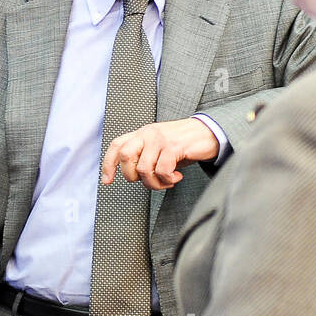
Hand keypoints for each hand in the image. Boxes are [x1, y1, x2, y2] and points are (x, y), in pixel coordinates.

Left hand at [100, 117, 218, 189]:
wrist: (208, 133)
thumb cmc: (183, 144)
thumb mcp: (159, 147)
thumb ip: (145, 156)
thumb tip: (133, 176)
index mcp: (142, 133)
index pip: (117, 145)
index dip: (108, 164)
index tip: (107, 181)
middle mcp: (148, 133)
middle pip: (126, 157)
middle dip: (133, 176)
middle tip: (148, 181)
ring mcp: (160, 139)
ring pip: (144, 169)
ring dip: (155, 183)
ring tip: (167, 181)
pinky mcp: (173, 146)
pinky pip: (162, 171)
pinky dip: (168, 180)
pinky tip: (177, 177)